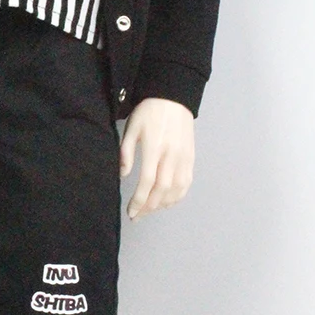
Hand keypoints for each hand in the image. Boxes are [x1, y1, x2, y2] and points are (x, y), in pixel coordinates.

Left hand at [119, 97, 194, 220]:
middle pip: (162, 190)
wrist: (174, 97)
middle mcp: (171, 155)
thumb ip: (126, 153)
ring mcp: (184, 157)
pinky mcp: (191, 158)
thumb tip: (123, 175)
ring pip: (177, 189)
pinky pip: (187, 183)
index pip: (147, 182)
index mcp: (154, 147)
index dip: (139, 200)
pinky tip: (167, 202)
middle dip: (149, 207)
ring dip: (163, 204)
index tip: (131, 211)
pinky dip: (178, 196)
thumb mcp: (132, 128)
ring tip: (150, 210)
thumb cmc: (149, 112)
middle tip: (137, 216)